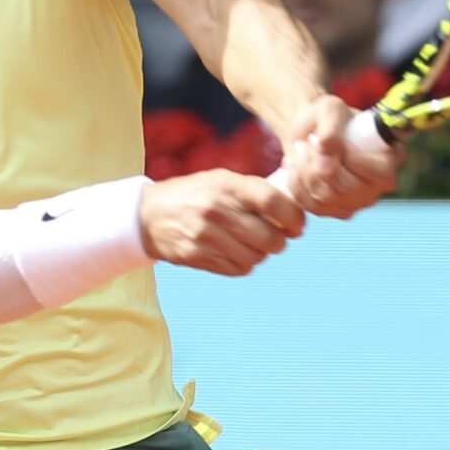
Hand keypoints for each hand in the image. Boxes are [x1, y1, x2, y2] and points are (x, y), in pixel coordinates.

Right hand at [138, 170, 305, 276]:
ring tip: (252, 245)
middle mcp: (217, 209)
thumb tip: (295, 212)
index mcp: (227, 186)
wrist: (151, 214)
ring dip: (260, 254)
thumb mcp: (223, 180)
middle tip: (276, 238)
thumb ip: (255, 192)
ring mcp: (205, 235)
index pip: (274, 202)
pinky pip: (237, 269)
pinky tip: (236, 253)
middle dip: (279, 242)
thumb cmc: (197, 194)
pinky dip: (243, 264)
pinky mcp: (197, 255)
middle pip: (270, 238)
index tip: (298, 226)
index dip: (294, 218)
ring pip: (256, 257)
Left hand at [281, 95, 399, 218]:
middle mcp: (380, 186)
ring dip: (304, 170)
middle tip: (307, 141)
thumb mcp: (329, 109)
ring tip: (300, 148)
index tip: (324, 137)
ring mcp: (358, 202)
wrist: (311, 131)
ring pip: (326, 197)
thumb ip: (331, 128)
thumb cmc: (327, 117)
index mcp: (392, 158)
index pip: (379, 173)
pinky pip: (311, 206)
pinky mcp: (335, 211)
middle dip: (319, 163)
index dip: (349, 158)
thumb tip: (325, 163)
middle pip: (348, 189)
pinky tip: (292, 164)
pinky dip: (295, 183)